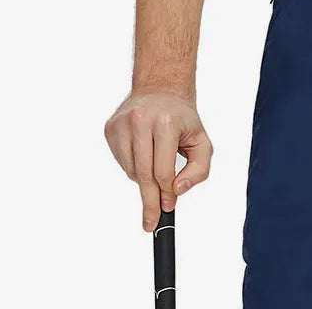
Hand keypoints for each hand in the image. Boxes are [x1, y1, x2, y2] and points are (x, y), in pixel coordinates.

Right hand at [104, 88, 213, 231]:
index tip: (167, 208)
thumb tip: (177, 190)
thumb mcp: (201, 140)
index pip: (163, 171)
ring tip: (155, 168)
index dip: (166, 194)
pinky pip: (121, 162)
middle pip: (144, 175)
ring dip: (144, 180)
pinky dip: (133, 167)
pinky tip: (143, 155)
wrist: (160, 89)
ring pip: (131, 171)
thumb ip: (199, 169)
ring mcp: (123, 124)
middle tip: (150, 222)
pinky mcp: (111, 129)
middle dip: (150, 201)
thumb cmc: (181, 118)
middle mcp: (141, 121)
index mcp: (166, 123)